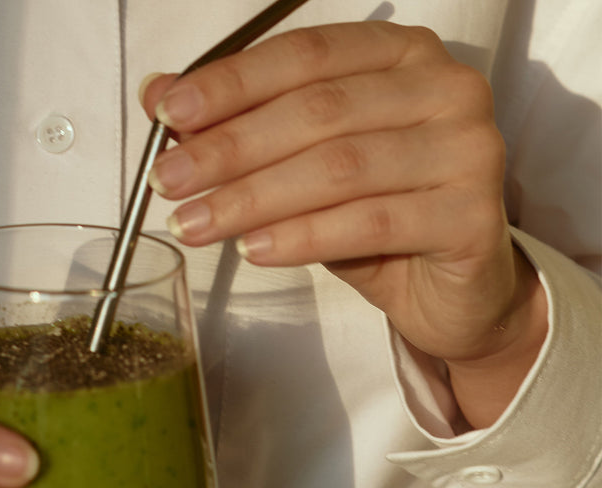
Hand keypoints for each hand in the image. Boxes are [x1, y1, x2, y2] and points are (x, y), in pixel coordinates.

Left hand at [140, 22, 546, 426]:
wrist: (452, 290)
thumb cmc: (375, 217)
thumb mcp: (300, 164)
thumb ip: (238, 123)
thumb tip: (158, 96)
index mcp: (399, 55)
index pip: (305, 54)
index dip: (232, 83)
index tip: (169, 113)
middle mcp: (443, 88)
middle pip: (318, 110)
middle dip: (230, 147)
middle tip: (169, 180)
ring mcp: (468, 148)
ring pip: (339, 167)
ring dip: (253, 198)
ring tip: (195, 224)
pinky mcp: (472, 215)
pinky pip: (370, 222)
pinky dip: (302, 237)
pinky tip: (254, 249)